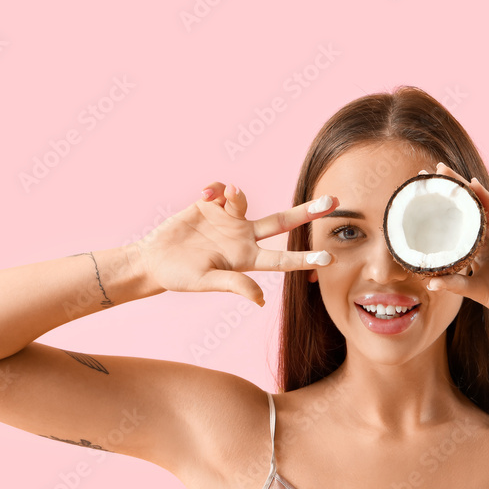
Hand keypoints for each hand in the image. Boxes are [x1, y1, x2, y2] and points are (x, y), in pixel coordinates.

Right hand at [134, 182, 336, 306]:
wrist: (154, 259)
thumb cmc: (180, 276)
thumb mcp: (206, 281)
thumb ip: (234, 284)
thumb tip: (260, 300)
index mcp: (246, 259)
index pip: (282, 258)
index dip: (305, 258)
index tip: (330, 259)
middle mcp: (244, 237)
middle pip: (283, 222)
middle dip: (308, 212)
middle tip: (334, 202)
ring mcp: (229, 220)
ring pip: (246, 200)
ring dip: (236, 196)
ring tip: (218, 199)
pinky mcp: (212, 206)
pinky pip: (223, 189)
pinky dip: (217, 188)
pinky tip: (203, 195)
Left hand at [424, 163, 488, 329]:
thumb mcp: (475, 290)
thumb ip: (454, 283)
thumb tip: (430, 282)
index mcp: (476, 249)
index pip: (453, 226)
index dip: (436, 212)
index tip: (417, 198)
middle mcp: (487, 236)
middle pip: (463, 209)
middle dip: (446, 191)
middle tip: (425, 175)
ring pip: (478, 204)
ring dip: (462, 187)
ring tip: (443, 171)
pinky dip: (486, 197)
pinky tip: (473, 185)